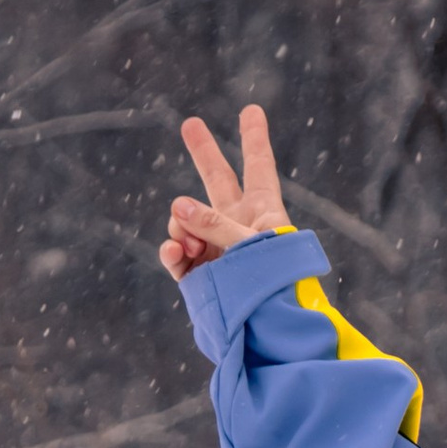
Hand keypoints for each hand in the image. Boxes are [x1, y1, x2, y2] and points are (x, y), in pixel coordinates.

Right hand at [161, 103, 289, 283]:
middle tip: (189, 124)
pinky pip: (178, 256)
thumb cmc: (273, 288)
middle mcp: (239, 226)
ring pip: (187, 222)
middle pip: (218, 181)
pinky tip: (175, 254)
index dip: (254, 138)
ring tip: (189, 245)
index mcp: (264, 214)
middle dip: (203, 153)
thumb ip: (214, 223)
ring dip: (182, 228)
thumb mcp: (249, 246)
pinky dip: (173, 253)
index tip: (251, 110)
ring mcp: (218, 250)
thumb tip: (176, 209)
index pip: (258, 167)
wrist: (271, 337)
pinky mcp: (201, 275)